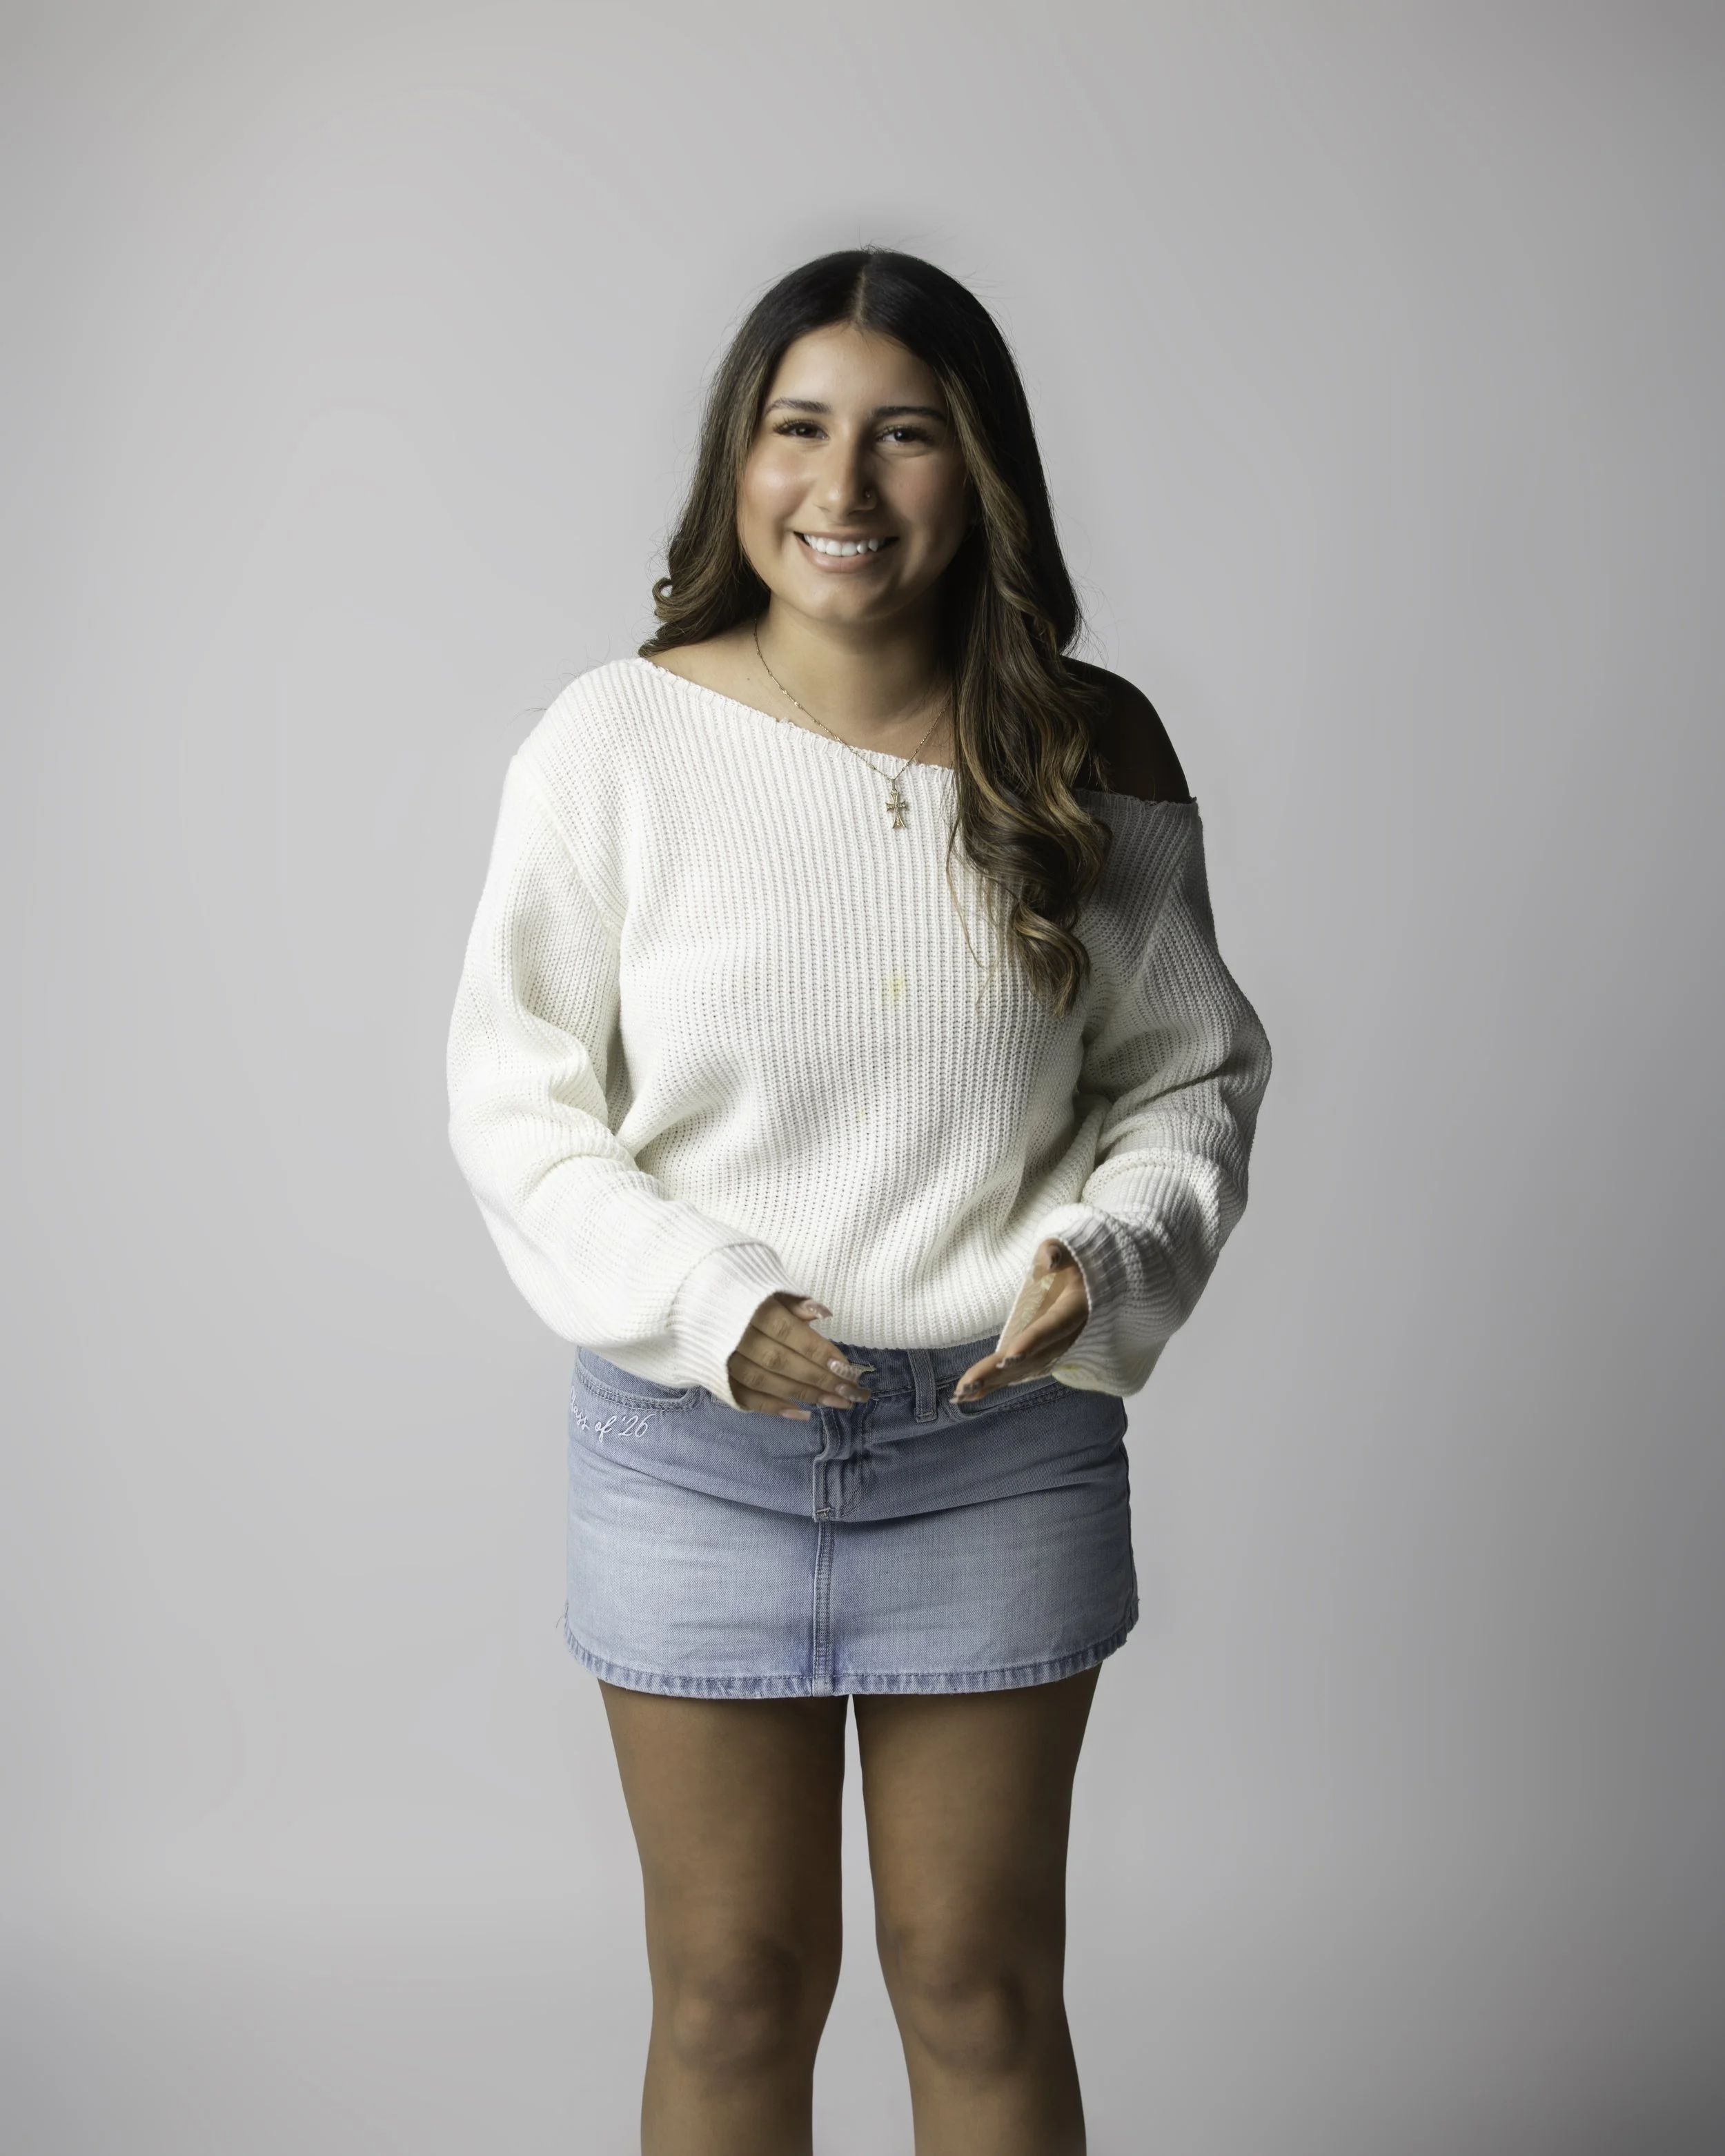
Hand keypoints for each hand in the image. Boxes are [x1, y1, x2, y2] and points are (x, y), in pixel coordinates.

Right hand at [727, 1293, 873, 1419]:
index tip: (847, 1367)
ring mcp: (722, 1359)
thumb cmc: (736, 1288)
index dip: (818, 1350)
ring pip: (765, 1382)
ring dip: (803, 1395)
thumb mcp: (764, 1284)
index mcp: (747, 1307)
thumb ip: (792, 1301)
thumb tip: (824, 1314)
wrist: (687, 1296)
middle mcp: (733, 1336)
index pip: (788, 1332)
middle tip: (851, 1392)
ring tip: (836, 1402)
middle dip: (818, 1378)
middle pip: (780, 1361)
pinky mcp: (715, 1376)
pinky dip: (772, 1408)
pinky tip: (801, 1413)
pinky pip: (743, 1397)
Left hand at [951, 1239, 1089, 1404]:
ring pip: (1021, 1371)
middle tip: (965, 1387)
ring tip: (960, 1396)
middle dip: (996, 1373)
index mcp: (1073, 1310)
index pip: (1050, 1328)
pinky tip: (969, 1397)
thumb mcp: (1074, 1251)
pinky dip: (994, 1385)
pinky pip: (1018, 1373)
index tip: (1008, 1357)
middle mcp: (1065, 1337)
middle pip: (1028, 1358)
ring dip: (991, 1384)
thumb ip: (1059, 1251)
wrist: (1098, 1288)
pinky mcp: (1042, 1356)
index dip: (1030, 1342)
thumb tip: (1049, 1258)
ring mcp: (1054, 1350)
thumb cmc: (1079, 1265)